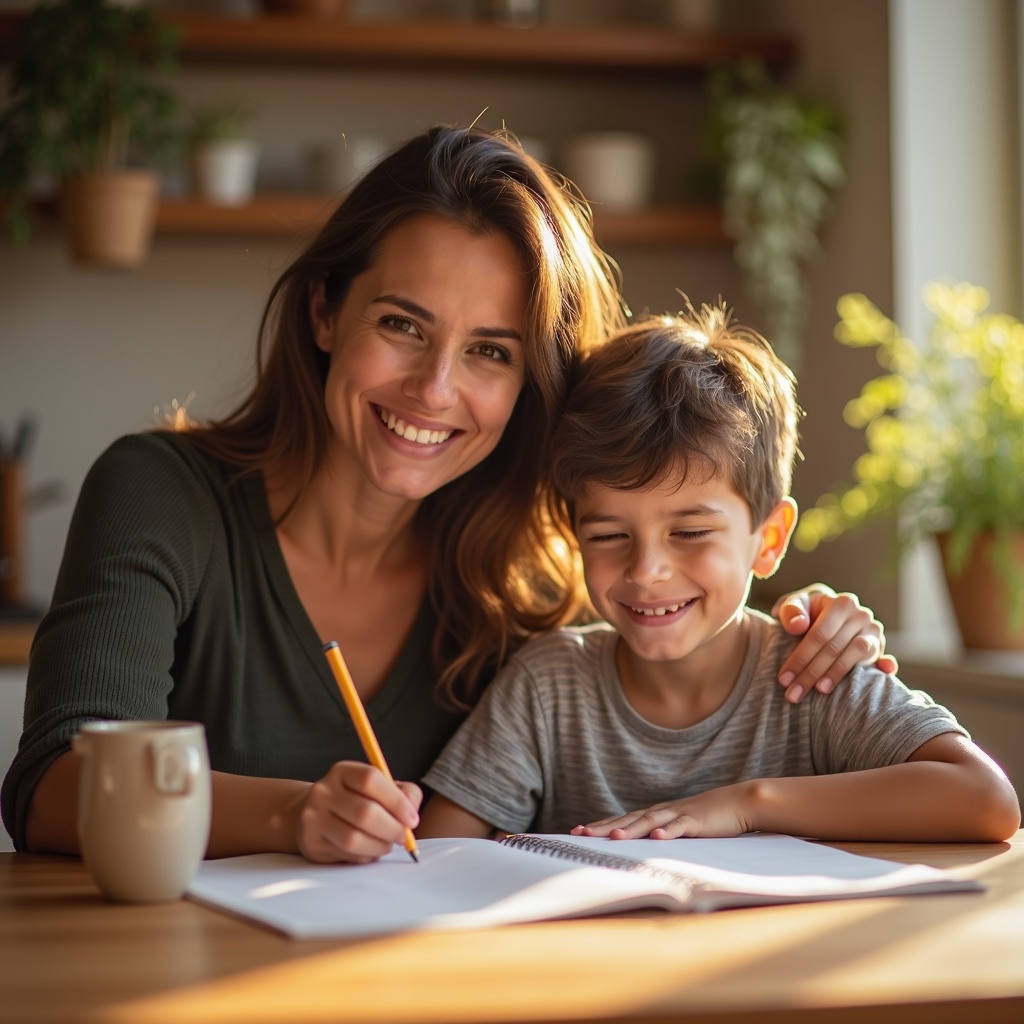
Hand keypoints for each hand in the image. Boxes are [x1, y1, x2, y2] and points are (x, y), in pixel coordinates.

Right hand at [288, 760, 421, 863]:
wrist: (314, 814)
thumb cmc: (357, 800)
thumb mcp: (380, 788)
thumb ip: (404, 793)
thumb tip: (412, 812)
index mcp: (342, 771)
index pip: (370, 780)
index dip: (396, 801)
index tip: (412, 819)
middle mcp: (323, 791)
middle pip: (364, 812)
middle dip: (392, 829)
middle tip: (404, 837)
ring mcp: (313, 818)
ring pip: (353, 839)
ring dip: (379, 846)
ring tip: (388, 844)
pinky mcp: (311, 843)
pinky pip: (345, 855)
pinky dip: (365, 856)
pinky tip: (369, 850)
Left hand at [571, 785, 752, 839]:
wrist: (739, 802)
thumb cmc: (708, 818)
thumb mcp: (679, 826)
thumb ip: (661, 835)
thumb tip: (642, 849)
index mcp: (655, 814)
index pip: (622, 819)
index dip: (600, 825)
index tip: (576, 831)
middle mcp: (662, 811)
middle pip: (628, 819)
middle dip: (604, 826)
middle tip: (581, 833)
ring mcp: (678, 814)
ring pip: (650, 821)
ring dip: (631, 829)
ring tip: (613, 837)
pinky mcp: (697, 820)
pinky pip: (680, 826)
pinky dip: (668, 831)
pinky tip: (657, 838)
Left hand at [772, 584, 897, 702]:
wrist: (823, 610)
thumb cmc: (805, 611)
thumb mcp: (793, 605)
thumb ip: (791, 611)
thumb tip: (798, 625)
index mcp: (841, 604)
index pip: (820, 634)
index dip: (801, 657)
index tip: (784, 678)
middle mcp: (861, 616)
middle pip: (834, 648)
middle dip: (811, 673)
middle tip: (793, 694)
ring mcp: (873, 632)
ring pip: (856, 654)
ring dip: (836, 675)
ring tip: (818, 690)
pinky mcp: (880, 647)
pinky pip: (883, 658)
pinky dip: (883, 668)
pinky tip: (880, 676)